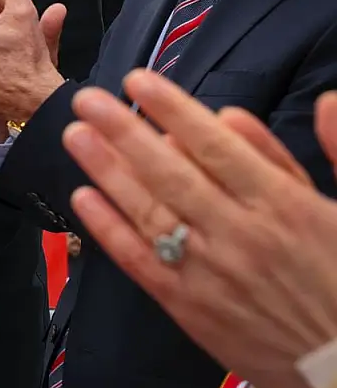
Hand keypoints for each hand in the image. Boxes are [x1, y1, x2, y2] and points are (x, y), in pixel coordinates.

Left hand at [63, 70, 336, 387]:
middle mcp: (240, 235)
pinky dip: (109, 230)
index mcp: (283, 206)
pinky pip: (141, 262)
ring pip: (150, 212)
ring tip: (76, 135)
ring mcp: (210, 272)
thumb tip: (326, 98)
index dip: (174, 111)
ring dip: (107, 171)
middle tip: (87, 98)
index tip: (138, 80)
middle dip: (125, 132)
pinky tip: (83, 197)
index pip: (218, 147)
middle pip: (172, 173)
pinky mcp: (188, 307)